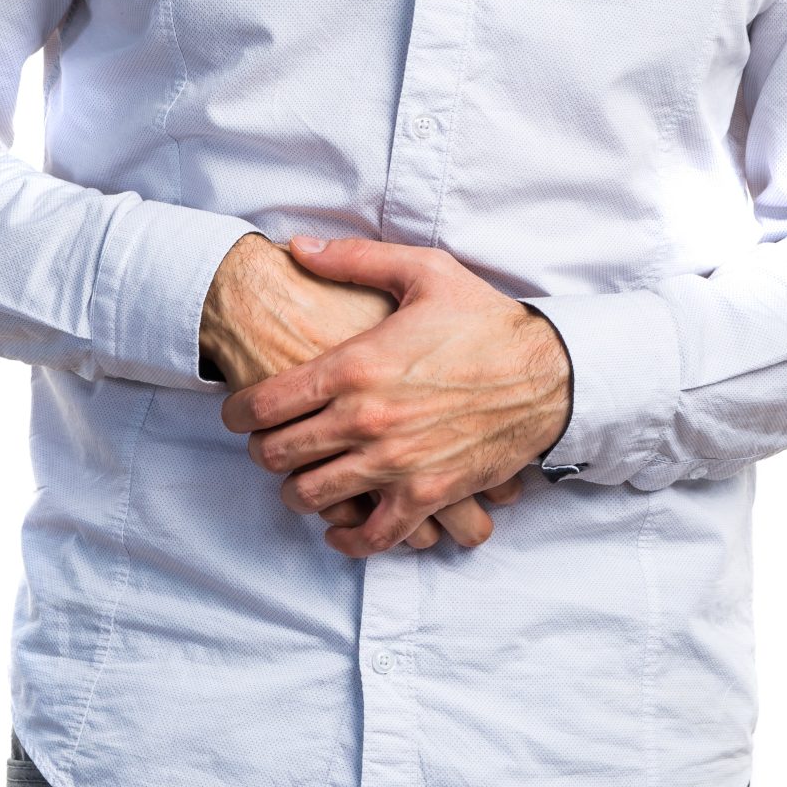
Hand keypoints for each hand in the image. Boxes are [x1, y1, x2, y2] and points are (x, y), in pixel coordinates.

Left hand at [218, 235, 572, 557]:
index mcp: (355, 366)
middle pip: (277, 453)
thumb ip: (354, 258)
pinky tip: (341, 529)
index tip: (238, 413)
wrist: (549, 372)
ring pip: (312, 497)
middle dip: (261, 451)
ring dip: (297, 492)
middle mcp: (365, 420)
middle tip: (266, 445)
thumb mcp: (423, 273)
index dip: (237, 412)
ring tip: (300, 481)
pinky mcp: (428, 496)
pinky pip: (372, 536)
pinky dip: (348, 540)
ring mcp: (395, 463)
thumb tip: (297, 246)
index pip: (264, 403)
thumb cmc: (485, 321)